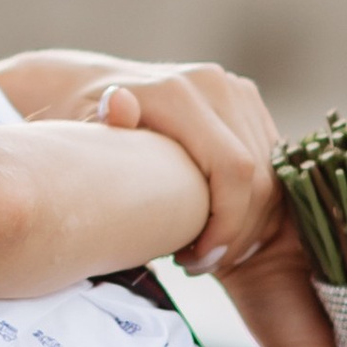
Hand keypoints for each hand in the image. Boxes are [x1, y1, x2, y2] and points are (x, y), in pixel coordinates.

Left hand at [0, 53, 282, 274]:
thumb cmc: (76, 121)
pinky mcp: (244, 99)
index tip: (195, 262)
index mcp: (178, 92)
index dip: (227, 226)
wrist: (84, 84)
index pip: (235, 170)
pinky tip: (218, 223)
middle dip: (237, 233)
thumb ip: (102, 127)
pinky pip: (269, 161)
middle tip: (199, 263)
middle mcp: (212, 84)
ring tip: (205, 247)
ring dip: (249, 222)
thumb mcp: (77, 129)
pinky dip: (253, 202)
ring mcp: (233, 88)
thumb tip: (119, 104)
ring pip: (270, 173)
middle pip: (258, 177)